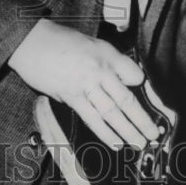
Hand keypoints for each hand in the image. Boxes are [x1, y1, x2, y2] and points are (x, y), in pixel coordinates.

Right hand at [8, 18, 158, 149]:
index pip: (133, 73)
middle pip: (126, 99)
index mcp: (106, 54)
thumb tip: (121, 79)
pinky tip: (116, 143)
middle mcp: (100, 70)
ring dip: (128, 131)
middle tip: (154, 135)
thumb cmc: (58, 40)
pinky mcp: (71, 97)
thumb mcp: (89, 43)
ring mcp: (85, 85)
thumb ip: (106, 61)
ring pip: (112, 113)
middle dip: (142, 119)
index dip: (141, 86)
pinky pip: (92, 118)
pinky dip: (105, 133)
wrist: (31, 42)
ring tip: (139, 144)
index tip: (145, 97)